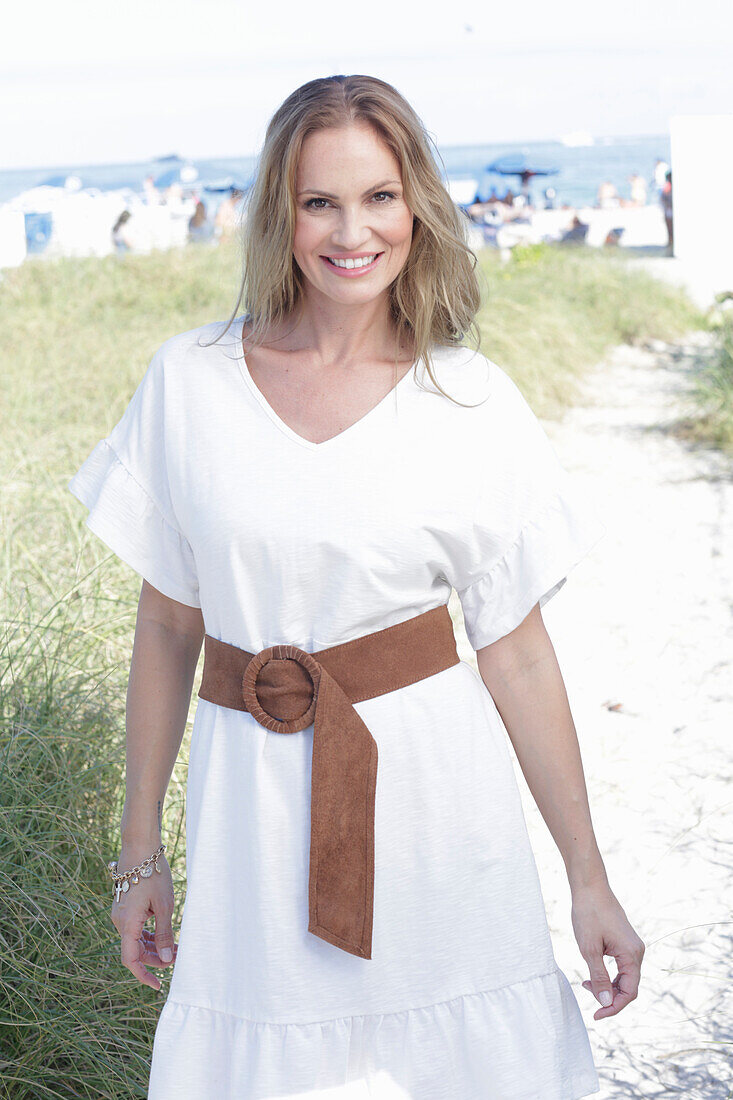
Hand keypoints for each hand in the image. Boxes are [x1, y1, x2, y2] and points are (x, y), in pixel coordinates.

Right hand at [110, 845, 177, 990]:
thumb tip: (167, 959)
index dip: (143, 975)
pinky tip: (165, 934)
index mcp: (127, 924)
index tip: (158, 985)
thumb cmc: (153, 874)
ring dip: (154, 946)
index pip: (131, 960)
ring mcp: (121, 914)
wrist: (140, 848)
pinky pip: (135, 928)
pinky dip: (149, 934)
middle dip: (156, 958)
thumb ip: (164, 933)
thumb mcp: (164, 905)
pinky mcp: (125, 907)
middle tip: (180, 957)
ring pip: (136, 940)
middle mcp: (119, 922)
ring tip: (177, 946)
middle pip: (136, 951)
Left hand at [570, 879, 644, 1019]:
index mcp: (632, 954)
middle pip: (629, 987)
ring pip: (625, 978)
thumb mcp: (589, 948)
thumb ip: (599, 977)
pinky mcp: (625, 942)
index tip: (596, 1015)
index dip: (613, 1007)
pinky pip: (622, 967)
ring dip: (608, 986)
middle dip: (610, 997)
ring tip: (586, 984)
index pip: (629, 992)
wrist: (589, 887)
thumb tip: (606, 1002)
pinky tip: (593, 975)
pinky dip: (609, 975)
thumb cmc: (588, 914)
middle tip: (586, 992)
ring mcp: (632, 946)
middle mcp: (637, 951)